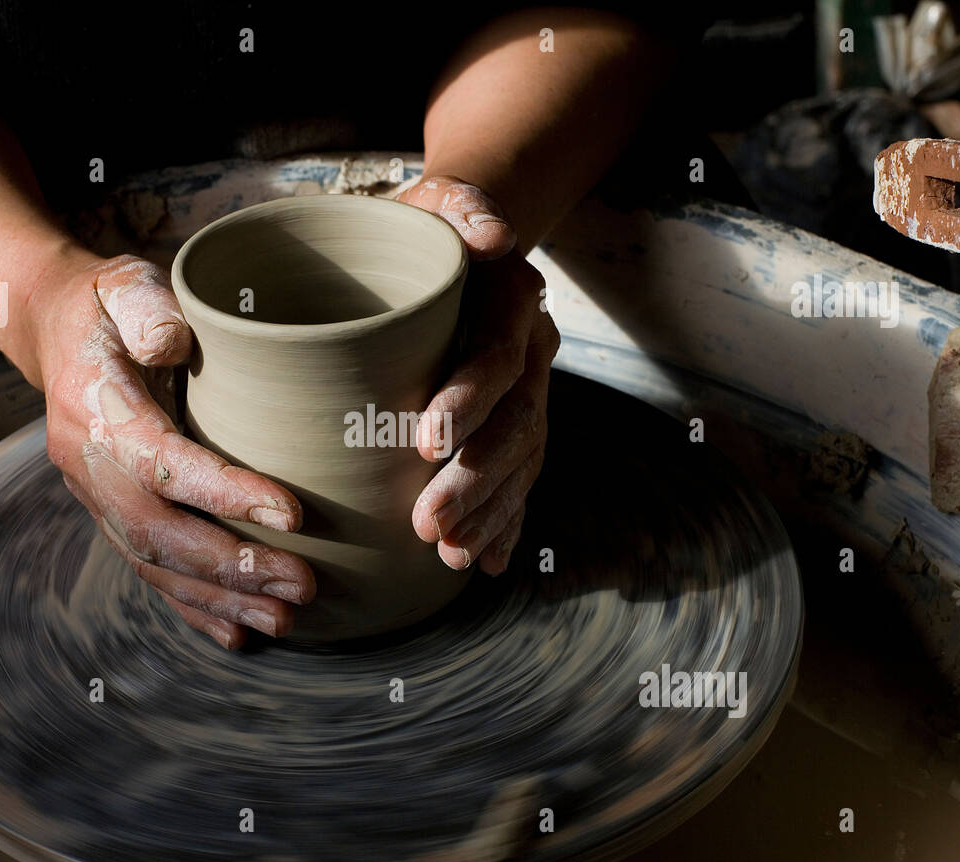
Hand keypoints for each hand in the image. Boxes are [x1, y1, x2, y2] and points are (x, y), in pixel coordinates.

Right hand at [29, 252, 316, 648]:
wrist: (54, 329)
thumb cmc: (108, 304)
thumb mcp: (125, 284)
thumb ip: (148, 309)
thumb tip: (173, 346)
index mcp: (95, 409)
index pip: (164, 462)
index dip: (226, 494)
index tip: (292, 514)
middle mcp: (88, 465)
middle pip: (159, 533)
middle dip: (232, 568)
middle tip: (301, 585)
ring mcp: (94, 497)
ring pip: (155, 564)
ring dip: (220, 599)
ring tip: (284, 620)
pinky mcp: (110, 514)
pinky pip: (149, 571)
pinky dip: (193, 607)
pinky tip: (238, 633)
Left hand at [396, 176, 558, 574]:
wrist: (460, 244)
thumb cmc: (427, 228)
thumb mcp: (433, 202)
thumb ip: (461, 207)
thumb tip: (492, 234)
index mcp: (514, 302)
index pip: (497, 357)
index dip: (468, 402)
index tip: (425, 443)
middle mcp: (533, 352)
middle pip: (515, 425)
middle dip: (475, 480)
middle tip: (428, 525)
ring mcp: (531, 392)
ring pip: (523, 462)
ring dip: (490, 513)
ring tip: (450, 555)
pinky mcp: (518, 423)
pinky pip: (522, 480)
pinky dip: (506, 523)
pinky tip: (484, 561)